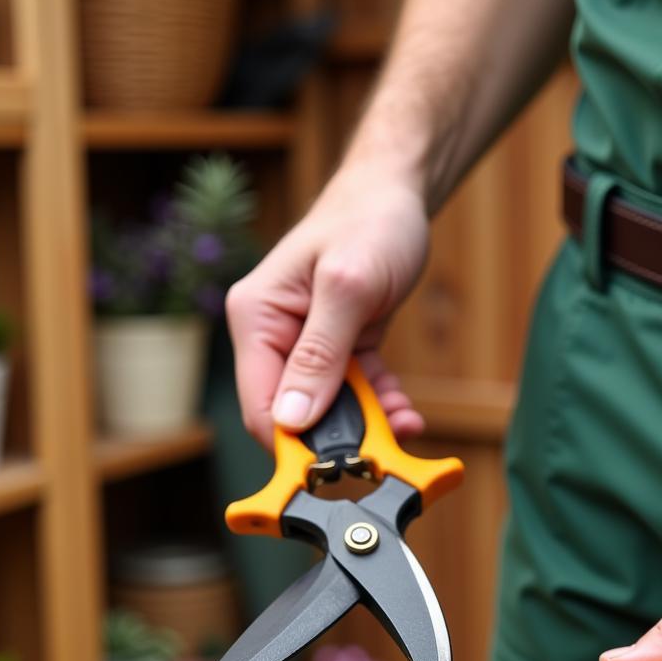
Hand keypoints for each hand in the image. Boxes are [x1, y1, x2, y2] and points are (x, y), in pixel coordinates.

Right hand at [226, 162, 428, 447]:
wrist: (397, 194)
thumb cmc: (370, 222)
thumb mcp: (348, 286)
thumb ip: (319, 355)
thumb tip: (292, 418)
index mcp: (257, 318)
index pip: (260, 405)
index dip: (294, 445)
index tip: (336, 466)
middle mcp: (273, 335)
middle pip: (294, 414)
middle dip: (338, 437)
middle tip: (382, 448)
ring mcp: (304, 344)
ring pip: (328, 409)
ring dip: (366, 424)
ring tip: (404, 423)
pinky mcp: (337, 348)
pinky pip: (355, 392)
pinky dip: (379, 406)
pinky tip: (405, 412)